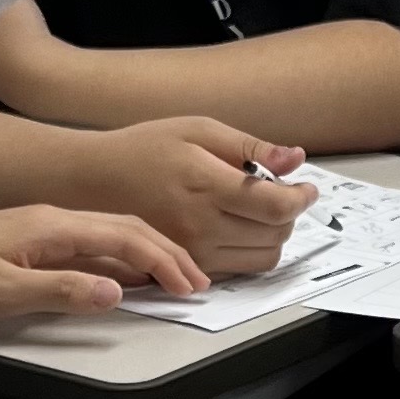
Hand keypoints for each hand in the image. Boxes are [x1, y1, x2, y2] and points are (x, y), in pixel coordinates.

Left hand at [0, 206, 206, 323]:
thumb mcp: (2, 293)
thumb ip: (62, 291)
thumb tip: (115, 292)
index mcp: (52, 226)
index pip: (125, 237)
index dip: (164, 260)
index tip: (189, 284)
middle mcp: (52, 220)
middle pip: (127, 230)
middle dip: (167, 253)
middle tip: (195, 280)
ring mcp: (42, 230)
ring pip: (110, 235)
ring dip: (146, 255)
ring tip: (172, 277)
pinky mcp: (30, 242)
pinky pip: (90, 245)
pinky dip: (119, 260)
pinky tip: (121, 276)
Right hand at [90, 119, 320, 276]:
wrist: (92, 181)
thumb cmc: (145, 149)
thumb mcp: (199, 130)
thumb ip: (250, 148)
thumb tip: (295, 159)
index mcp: (206, 186)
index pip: (276, 207)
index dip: (302, 198)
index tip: (306, 187)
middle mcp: (200, 226)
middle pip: (276, 234)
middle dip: (289, 213)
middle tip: (280, 192)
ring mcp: (193, 251)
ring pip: (263, 258)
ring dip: (273, 234)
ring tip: (258, 209)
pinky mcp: (186, 265)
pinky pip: (239, 269)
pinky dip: (250, 249)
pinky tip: (237, 224)